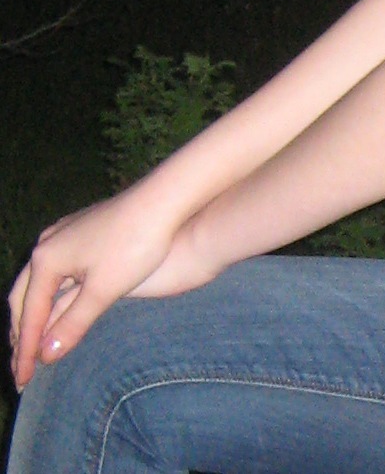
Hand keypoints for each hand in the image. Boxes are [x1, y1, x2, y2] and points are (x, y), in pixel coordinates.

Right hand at [7, 189, 214, 390]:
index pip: (29, 316)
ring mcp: (65, 233)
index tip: (22, 382)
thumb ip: (72, 324)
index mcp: (47, 259)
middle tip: (21, 368)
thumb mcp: (104, 290)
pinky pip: (56, 269)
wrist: (167, 198)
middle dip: (22, 333)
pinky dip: (52, 294)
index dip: (24, 352)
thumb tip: (44, 356)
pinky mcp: (84, 229)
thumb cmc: (136, 243)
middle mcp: (49, 243)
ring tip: (34, 343)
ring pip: (40, 282)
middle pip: (24, 297)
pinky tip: (58, 305)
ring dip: (35, 314)